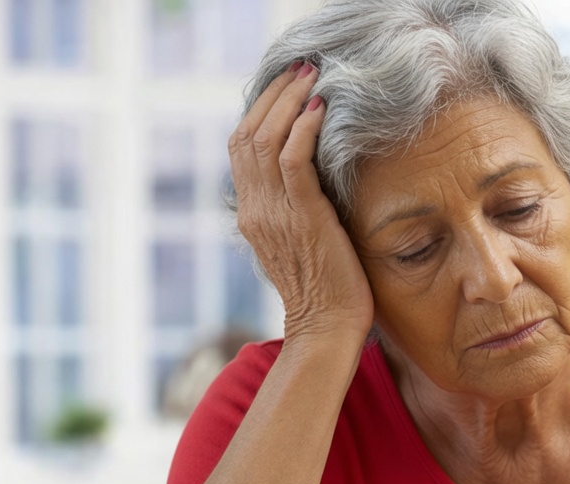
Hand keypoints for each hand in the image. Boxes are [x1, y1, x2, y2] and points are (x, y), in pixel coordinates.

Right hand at [228, 63, 373, 342]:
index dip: (261, 110)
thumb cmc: (328, 289)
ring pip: (267, 140)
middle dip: (274, 94)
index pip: (241, 147)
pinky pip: (292, 161)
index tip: (288, 86)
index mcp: (252, 213)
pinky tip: (320, 110)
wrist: (327, 328)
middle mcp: (255, 209)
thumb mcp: (303, 241)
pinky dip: (303, 130)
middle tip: (301, 68)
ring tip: (313, 77)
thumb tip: (315, 176)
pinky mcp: (301, 218)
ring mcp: (274, 214)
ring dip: (290, 101)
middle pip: (247, 134)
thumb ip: (298, 208)